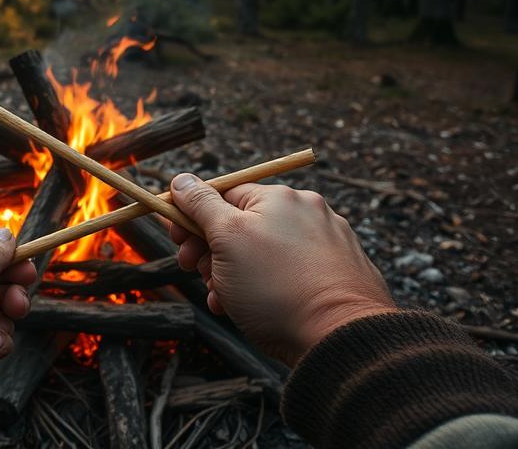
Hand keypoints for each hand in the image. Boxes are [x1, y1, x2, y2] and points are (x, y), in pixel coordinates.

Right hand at [168, 174, 395, 365]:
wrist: (340, 338)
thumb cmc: (276, 287)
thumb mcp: (227, 238)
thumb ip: (201, 204)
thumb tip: (182, 179)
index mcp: (279, 197)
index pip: (224, 194)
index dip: (194, 217)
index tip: (177, 241)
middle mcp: (307, 212)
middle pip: (243, 223)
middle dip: (212, 250)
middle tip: (196, 272)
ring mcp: (326, 243)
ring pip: (263, 252)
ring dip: (233, 274)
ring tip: (223, 299)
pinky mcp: (338, 274)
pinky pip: (289, 273)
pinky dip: (264, 287)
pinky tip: (250, 309)